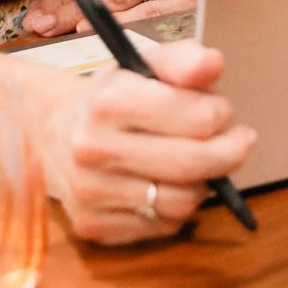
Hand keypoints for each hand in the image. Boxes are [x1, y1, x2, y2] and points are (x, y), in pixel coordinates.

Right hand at [0, 40, 255, 244]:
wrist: (49, 129)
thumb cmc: (110, 97)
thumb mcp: (143, 65)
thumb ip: (183, 60)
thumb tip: (213, 64)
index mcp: (108, 101)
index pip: (196, 118)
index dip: (221, 114)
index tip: (221, 112)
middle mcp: (93, 148)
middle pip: (193, 164)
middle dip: (228, 153)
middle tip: (237, 143)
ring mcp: (89, 191)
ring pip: (182, 202)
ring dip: (203, 184)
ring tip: (198, 164)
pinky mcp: (91, 225)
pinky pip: (161, 227)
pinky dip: (177, 209)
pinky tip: (168, 185)